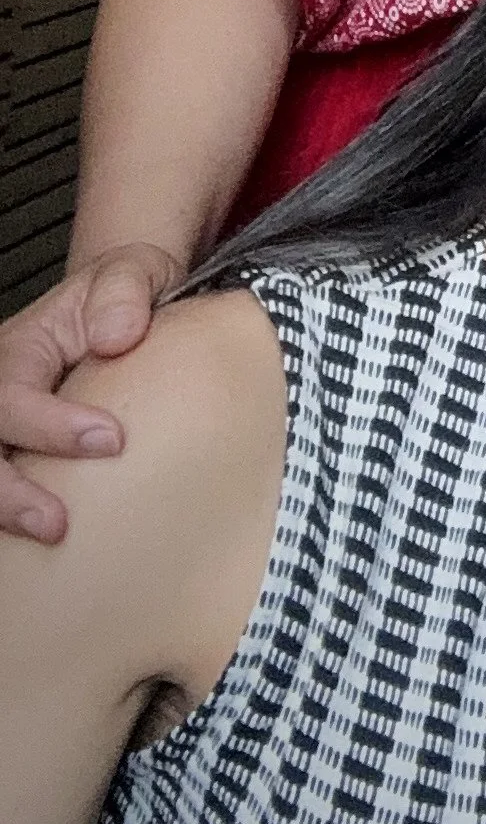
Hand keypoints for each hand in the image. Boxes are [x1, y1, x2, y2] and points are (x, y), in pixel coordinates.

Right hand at [0, 244, 179, 541]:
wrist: (119, 310)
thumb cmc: (124, 296)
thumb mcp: (133, 273)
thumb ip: (125, 294)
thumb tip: (117, 338)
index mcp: (18, 350)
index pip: (12, 395)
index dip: (52, 426)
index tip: (111, 440)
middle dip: (8, 492)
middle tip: (57, 522)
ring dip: (1, 510)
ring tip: (48, 538)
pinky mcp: (11, 451)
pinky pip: (0, 480)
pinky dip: (6, 513)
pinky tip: (26, 549)